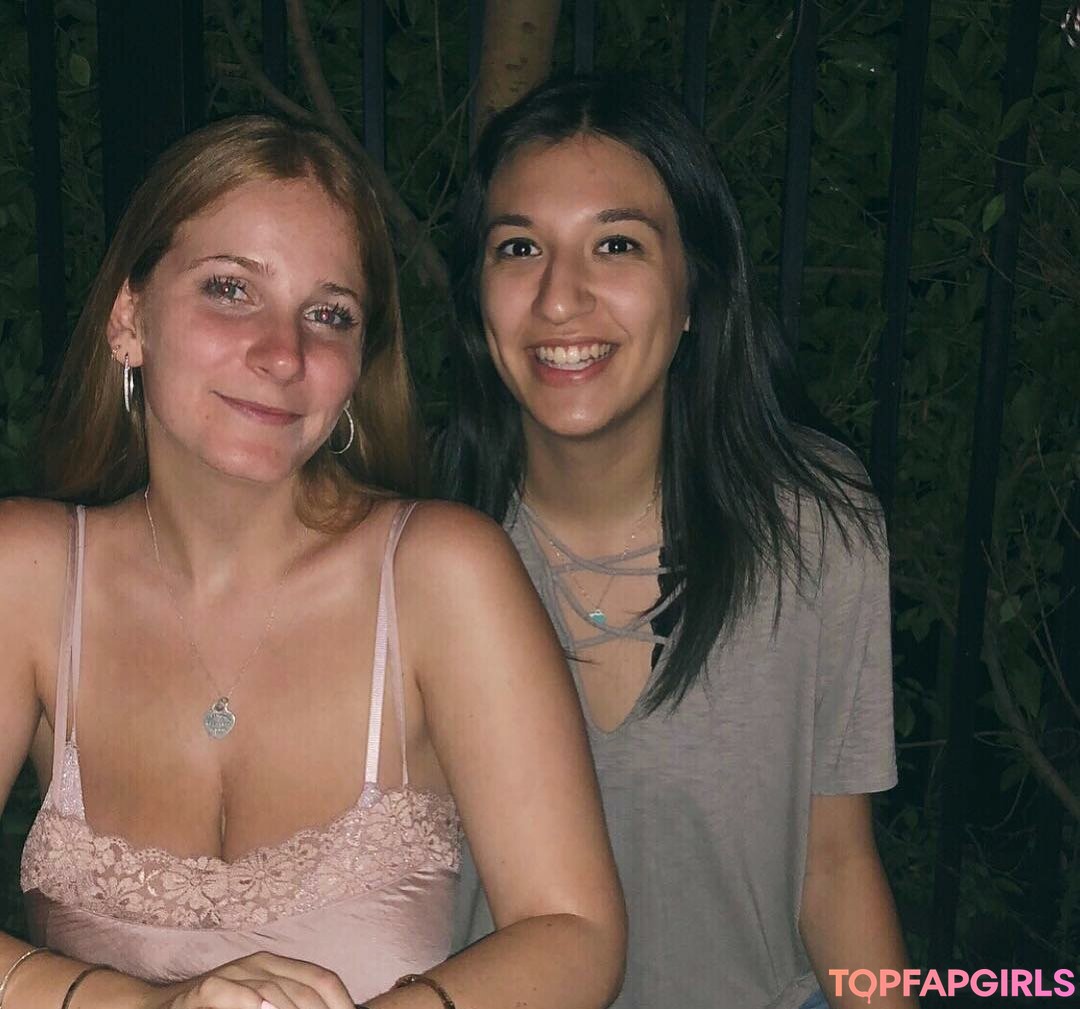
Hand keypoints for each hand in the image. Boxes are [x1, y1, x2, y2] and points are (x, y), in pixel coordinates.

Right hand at [137, 953, 353, 1008]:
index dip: (341, 1001)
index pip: (321, 979)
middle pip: (303, 987)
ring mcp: (231, 973)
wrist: (160, 1007)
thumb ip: (287, 1003)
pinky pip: (229, 992)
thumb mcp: (258, 1004)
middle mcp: (257, 964)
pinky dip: (248, 1002)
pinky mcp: (204, 989)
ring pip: (271, 989)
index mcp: (276, 966)